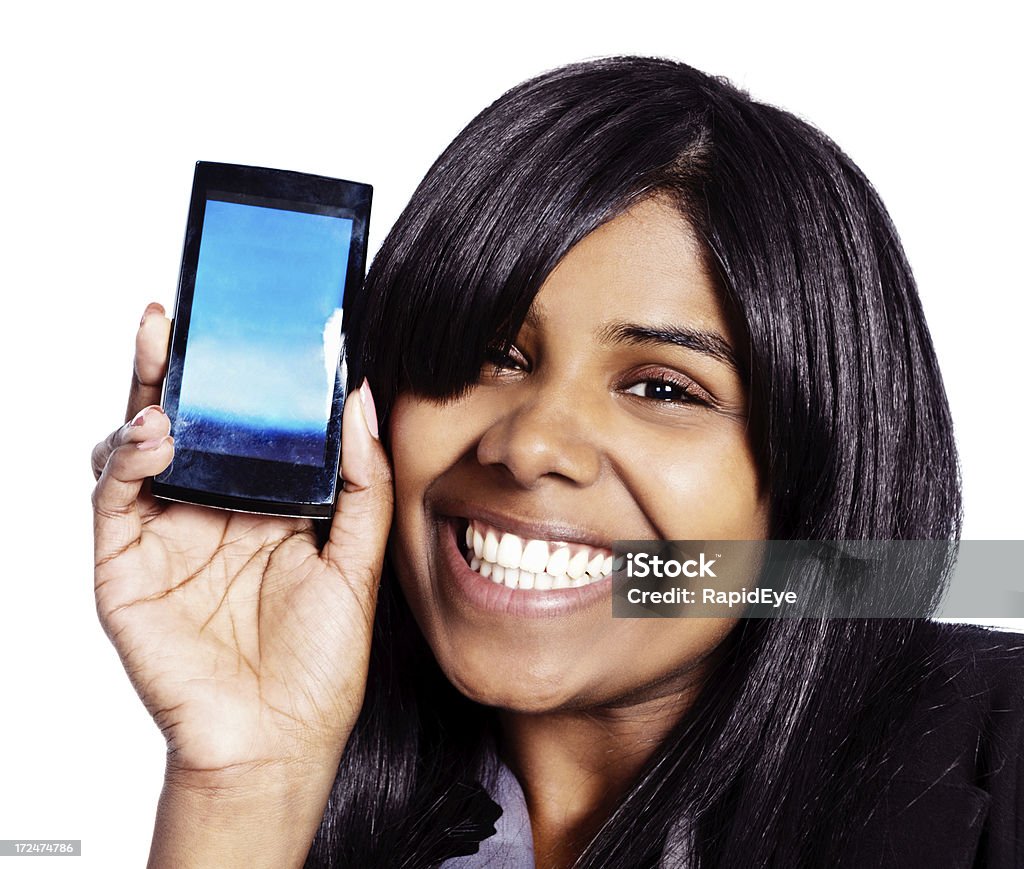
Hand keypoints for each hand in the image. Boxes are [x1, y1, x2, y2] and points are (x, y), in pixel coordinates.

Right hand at [91, 303, 392, 781]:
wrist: (277, 742)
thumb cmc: (319, 664)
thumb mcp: (356, 562)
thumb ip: (360, 484)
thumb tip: (359, 400)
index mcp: (267, 505)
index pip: (250, 424)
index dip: (249, 375)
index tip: (263, 321)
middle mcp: (213, 510)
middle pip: (189, 421)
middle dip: (180, 363)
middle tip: (187, 308)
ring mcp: (166, 535)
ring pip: (141, 446)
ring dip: (145, 393)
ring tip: (163, 350)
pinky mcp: (126, 565)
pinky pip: (115, 498)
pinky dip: (125, 457)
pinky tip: (155, 434)